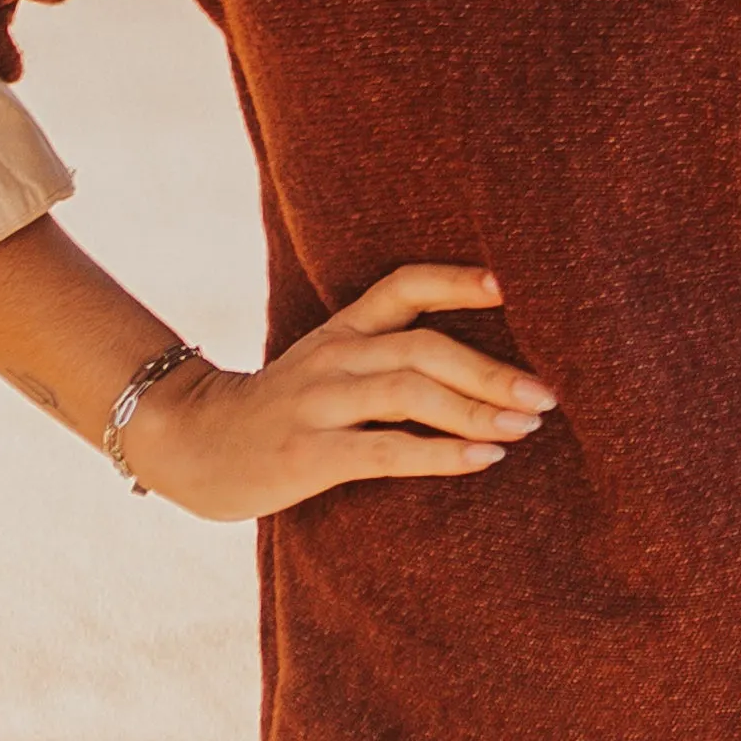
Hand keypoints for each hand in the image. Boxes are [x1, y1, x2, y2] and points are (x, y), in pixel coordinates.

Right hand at [125, 265, 554, 525]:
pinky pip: (387, 449)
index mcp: (342, 329)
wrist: (192, 445)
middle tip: (548, 394)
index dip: (457, 280)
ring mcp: (319, 403)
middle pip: (424, 346)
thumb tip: (484, 371)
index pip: (404, 285)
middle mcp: (334, 356)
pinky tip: (483, 460)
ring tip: (526, 428)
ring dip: (478, 410)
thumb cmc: (283, 410)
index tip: (513, 286)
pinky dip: (442, 454)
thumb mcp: (329, 367)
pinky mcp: (308, 454)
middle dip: (493, 370)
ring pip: (410, 392)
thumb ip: (387, 357)